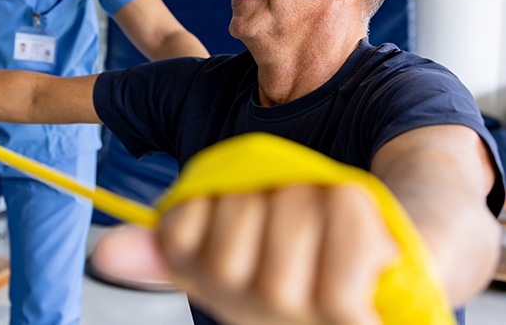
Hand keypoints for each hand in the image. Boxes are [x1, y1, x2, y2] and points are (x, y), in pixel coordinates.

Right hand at [94, 184, 397, 324]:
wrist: (400, 277)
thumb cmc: (311, 254)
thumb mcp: (230, 243)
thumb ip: (165, 249)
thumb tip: (105, 252)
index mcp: (209, 287)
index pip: (179, 225)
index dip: (217, 200)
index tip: (248, 217)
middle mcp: (243, 310)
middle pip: (241, 205)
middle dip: (274, 193)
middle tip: (303, 225)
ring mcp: (293, 316)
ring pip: (292, 204)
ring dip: (321, 199)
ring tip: (338, 236)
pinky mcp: (346, 315)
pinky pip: (339, 211)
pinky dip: (357, 208)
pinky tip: (368, 245)